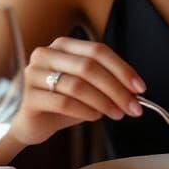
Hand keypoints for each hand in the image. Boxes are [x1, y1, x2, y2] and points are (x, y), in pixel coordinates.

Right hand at [11, 37, 146, 146]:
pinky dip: (85, 111)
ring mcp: (34, 74)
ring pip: (77, 85)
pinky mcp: (29, 98)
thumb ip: (107, 82)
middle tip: (133, 106)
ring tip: (117, 113)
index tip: (140, 87)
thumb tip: (135, 92)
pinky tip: (95, 116)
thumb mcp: (87, 87)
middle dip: (116, 88)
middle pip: (89, 67)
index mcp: (63, 45)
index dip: (122, 68)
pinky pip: (63, 103)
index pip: (98, 50)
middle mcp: (46, 54)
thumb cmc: (63, 101)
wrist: (34, 123)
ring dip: (103, 102)